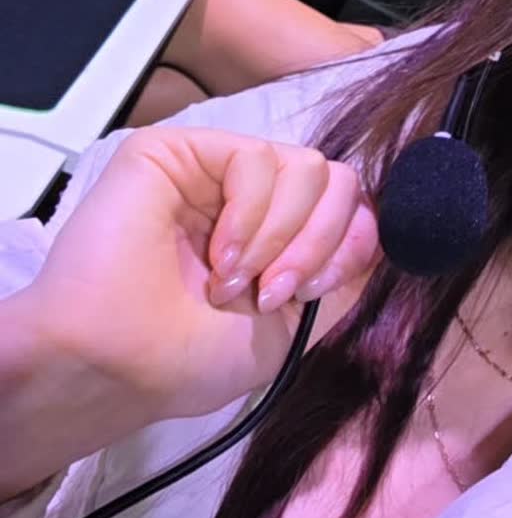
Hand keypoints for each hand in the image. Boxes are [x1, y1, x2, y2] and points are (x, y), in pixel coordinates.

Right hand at [26, 128, 378, 420]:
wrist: (124, 365)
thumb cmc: (194, 358)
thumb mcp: (296, 325)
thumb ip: (342, 275)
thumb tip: (381, 228)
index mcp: (277, 238)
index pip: (350, 208)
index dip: (351, 244)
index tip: (312, 292)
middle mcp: (251, 199)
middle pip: (337, 181)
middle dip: (319, 243)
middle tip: (274, 293)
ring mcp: (215, 172)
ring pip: (306, 167)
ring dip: (282, 237)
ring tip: (234, 281)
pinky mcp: (179, 152)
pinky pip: (255, 157)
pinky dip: (249, 215)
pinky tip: (218, 258)